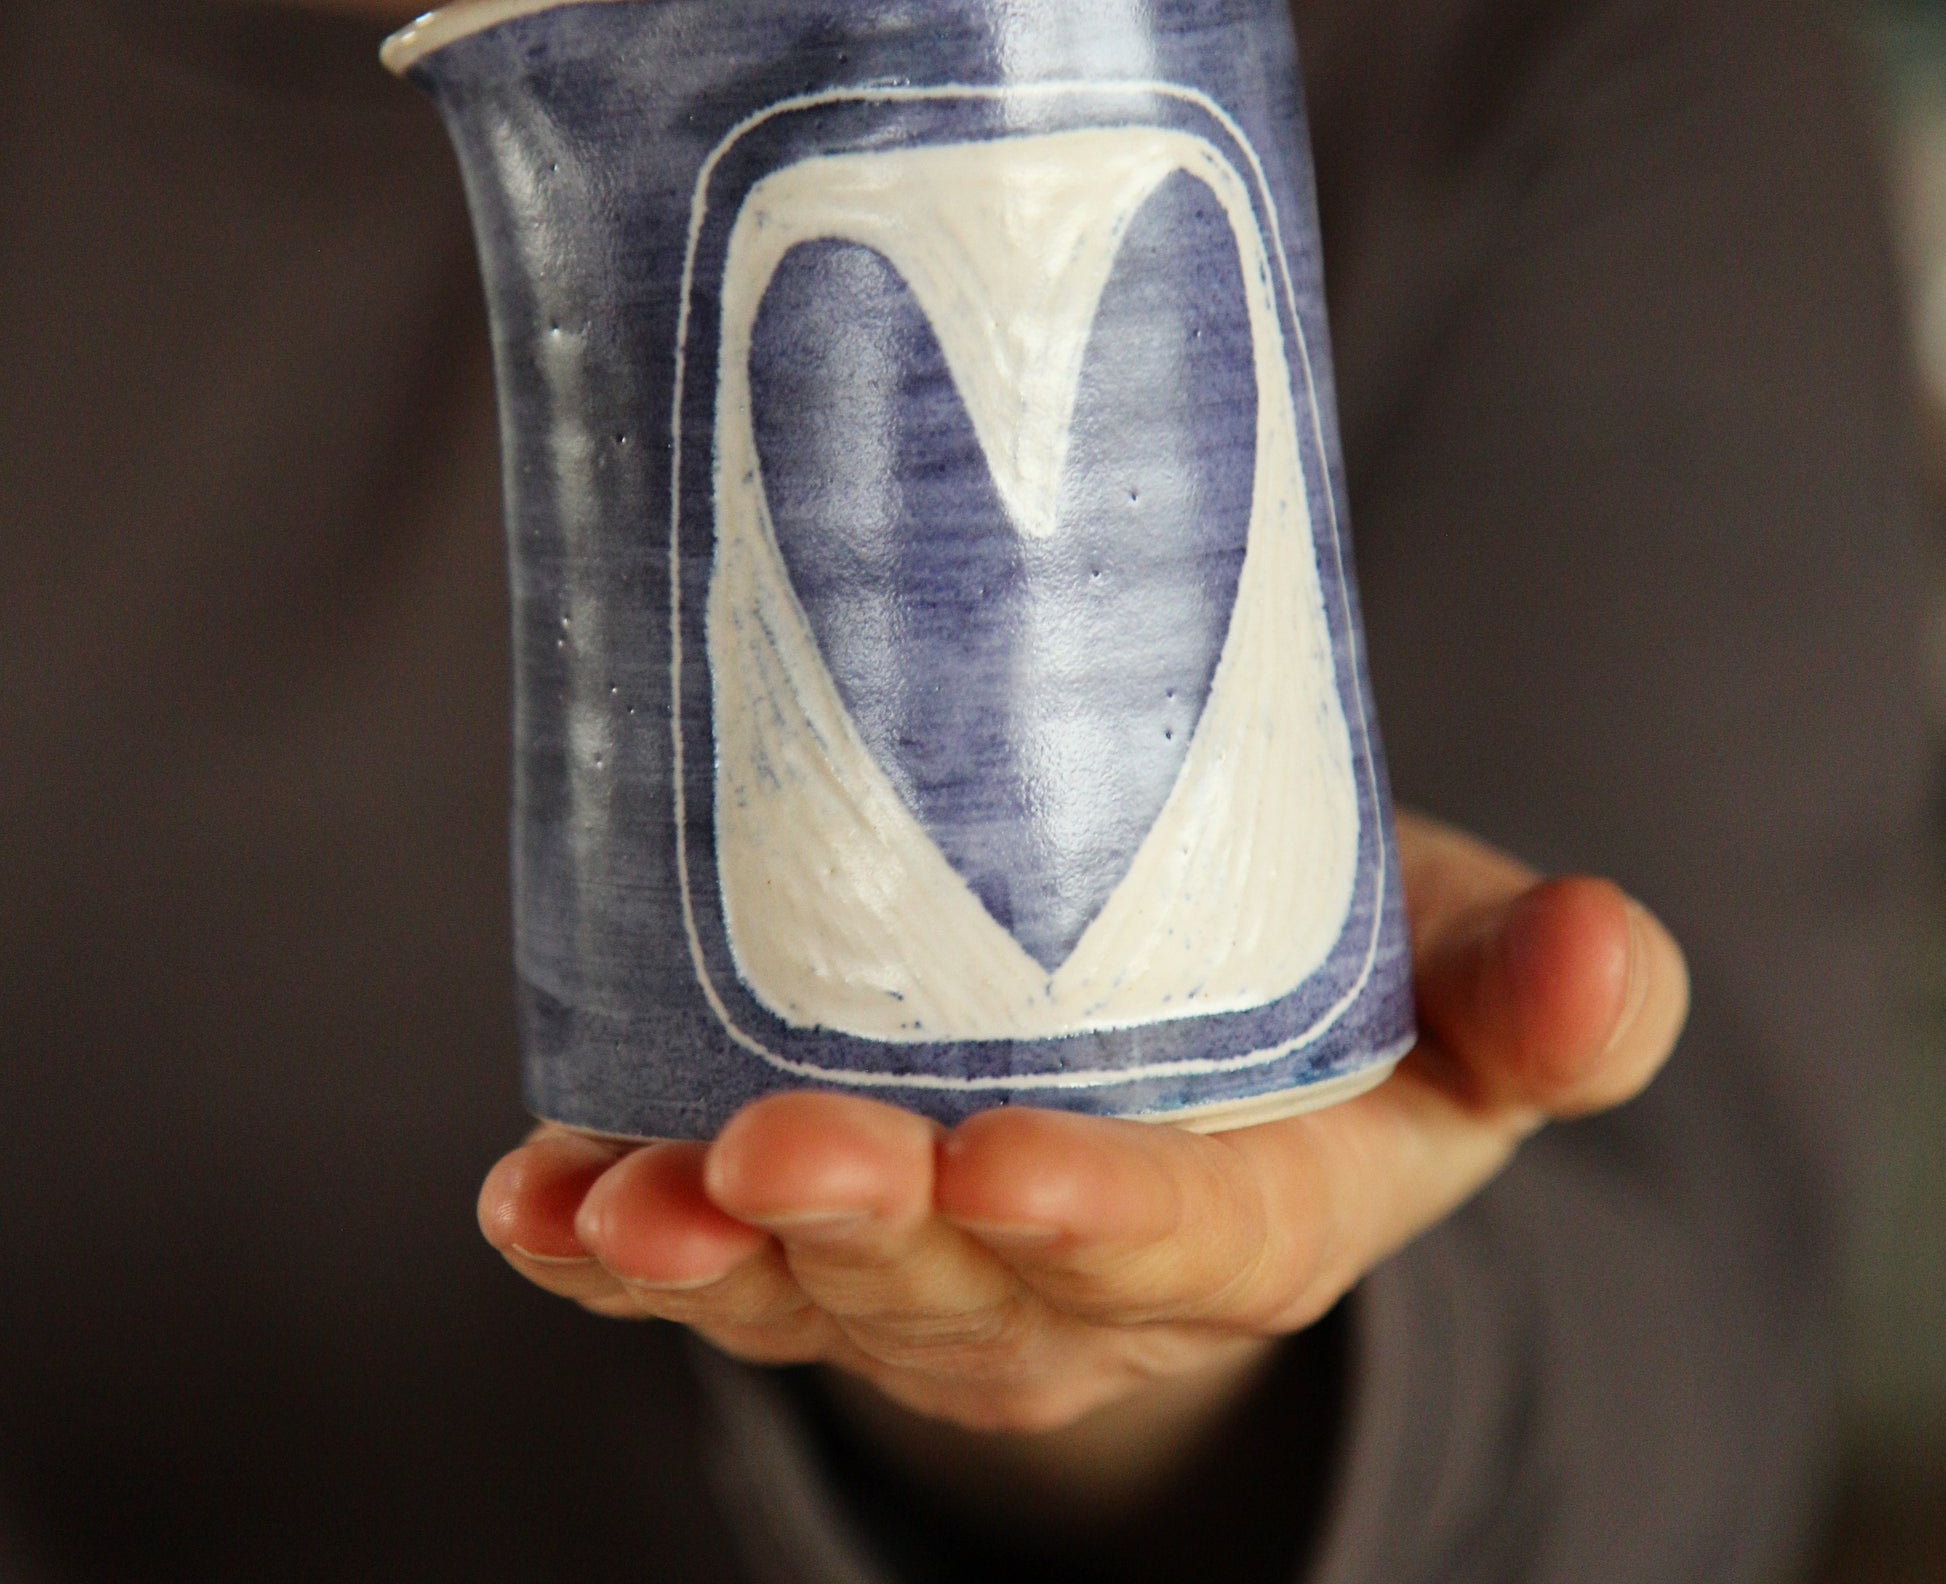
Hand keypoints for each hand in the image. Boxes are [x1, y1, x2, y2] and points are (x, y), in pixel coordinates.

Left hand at [479, 813, 1686, 1466]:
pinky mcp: (833, 1235)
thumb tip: (1609, 946)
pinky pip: (712, 1264)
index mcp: (1262, 1211)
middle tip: (773, 1153)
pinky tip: (532, 1203)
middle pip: (966, 1277)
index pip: (1186, 1239)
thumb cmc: (1345, 1002)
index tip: (1008, 1164)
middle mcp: (1084, 1277)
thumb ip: (1540, 991)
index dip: (1103, 1217)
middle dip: (866, 1230)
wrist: (1208, 1067)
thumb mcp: (1462, 984)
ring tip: (609, 1205)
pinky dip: (607, 1242)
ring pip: (818, 1294)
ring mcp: (940, 1272)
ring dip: (703, 1260)